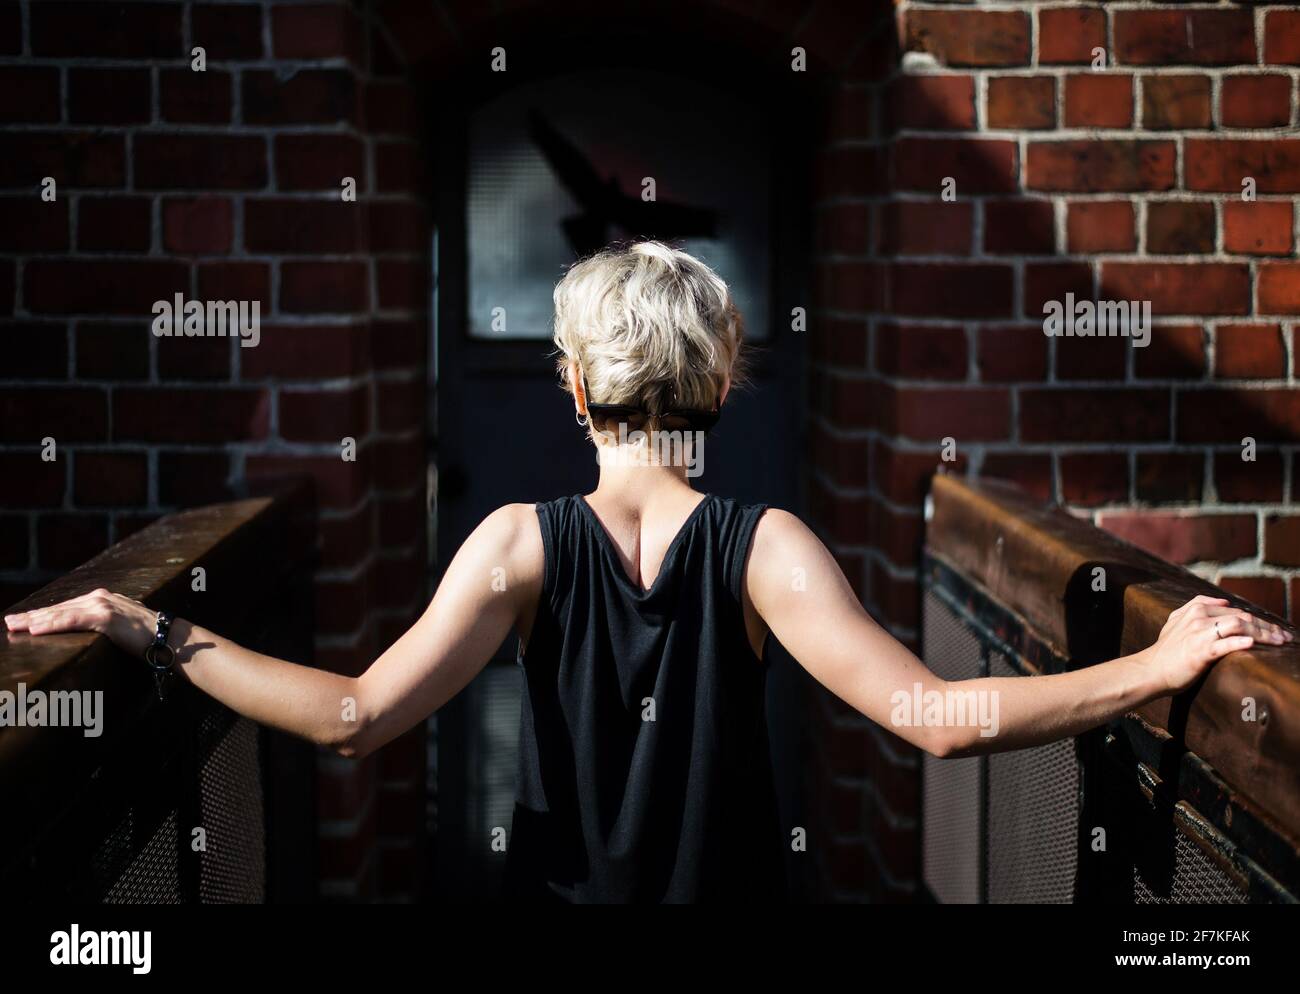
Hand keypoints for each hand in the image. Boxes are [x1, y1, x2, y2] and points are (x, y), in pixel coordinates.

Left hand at [5, 588, 158, 657]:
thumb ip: (104, 626)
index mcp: (103, 599)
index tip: (23, 620)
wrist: (169, 638)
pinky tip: (35, 629)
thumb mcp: (121, 628)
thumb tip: (90, 637)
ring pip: (61, 613)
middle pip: (58, 608)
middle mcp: (100, 598)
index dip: (43, 614)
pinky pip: (72, 620)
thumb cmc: (148, 638)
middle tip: (9, 622)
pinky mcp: (105, 617)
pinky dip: (52, 624)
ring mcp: (102, 605)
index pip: (66, 607)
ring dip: (35, 620)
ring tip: (14, 626)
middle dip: (32, 616)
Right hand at [1144, 594, 1292, 693]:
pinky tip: (1253, 644)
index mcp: (1196, 608)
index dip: (1259, 620)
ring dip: (1264, 634)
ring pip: (1239, 626)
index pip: (1236, 611)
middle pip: (1242, 617)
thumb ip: (1195, 606)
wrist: (1151, 670)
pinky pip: (1225, 644)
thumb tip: (1223, 601)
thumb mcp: (1176, 621)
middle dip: (1268, 627)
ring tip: (1280, 642)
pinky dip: (1241, 642)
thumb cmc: (1166, 651)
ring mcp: (1199, 633)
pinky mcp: (1200, 651)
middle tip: (1286, 637)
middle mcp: (1199, 617)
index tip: (1275, 630)